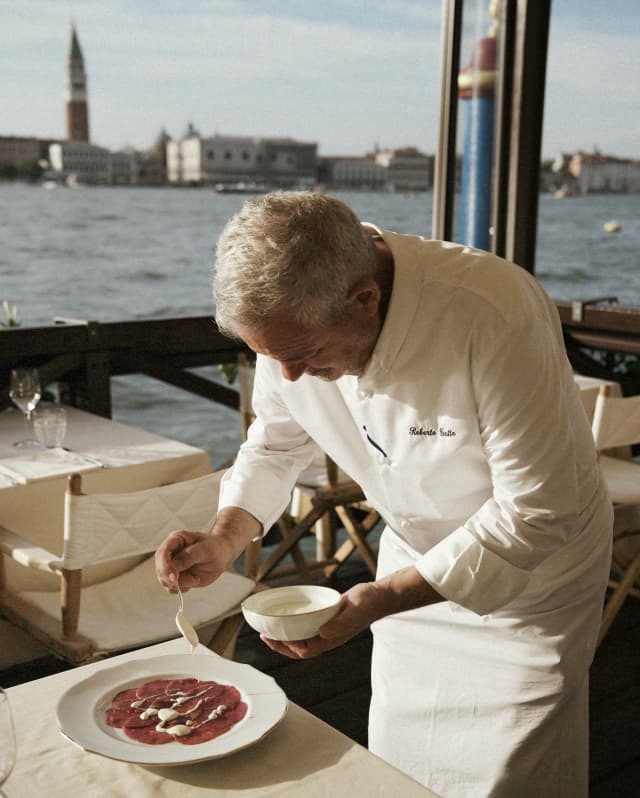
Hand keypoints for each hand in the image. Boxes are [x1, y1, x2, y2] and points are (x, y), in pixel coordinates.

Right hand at [155, 529, 233, 591]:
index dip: (165, 566)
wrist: (221, 555)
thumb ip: (189, 556)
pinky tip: (193, 581)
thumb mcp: (205, 549)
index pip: (162, 553)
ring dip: (179, 584)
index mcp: (176, 540)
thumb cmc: (215, 547)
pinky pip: (171, 587)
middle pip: (160, 568)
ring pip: (164, 580)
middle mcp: (170, 553)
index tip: (174, 578)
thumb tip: (174, 566)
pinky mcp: (176, 576)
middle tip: (191, 580)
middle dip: (171, 578)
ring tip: (196, 579)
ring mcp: (172, 565)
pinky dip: (181, 589)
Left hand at [261, 582, 376, 658]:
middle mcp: (327, 636)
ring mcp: (326, 628)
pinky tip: (287, 615)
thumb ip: (341, 623)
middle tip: (264, 635)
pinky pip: (306, 625)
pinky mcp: (326, 618)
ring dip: (285, 635)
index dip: (288, 647)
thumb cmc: (368, 604)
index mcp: (331, 639)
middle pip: (299, 648)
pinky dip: (294, 623)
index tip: (275, 637)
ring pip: (301, 637)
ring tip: (270, 628)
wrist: (377, 596)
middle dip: (280, 645)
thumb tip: (322, 633)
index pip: (304, 650)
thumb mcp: (354, 611)